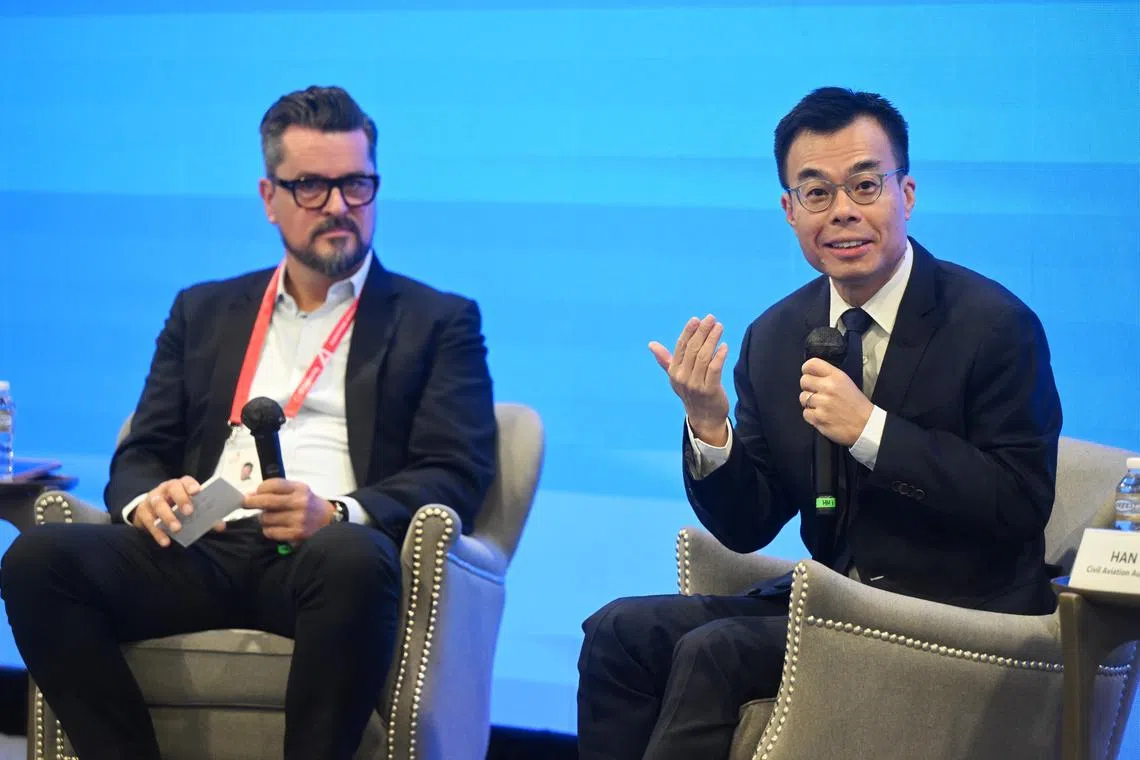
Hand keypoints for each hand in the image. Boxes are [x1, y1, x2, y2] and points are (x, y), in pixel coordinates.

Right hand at [131, 476, 224, 546]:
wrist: (150, 512)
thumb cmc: (176, 508)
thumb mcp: (189, 508)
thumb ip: (206, 516)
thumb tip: (221, 526)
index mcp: (180, 485)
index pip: (185, 481)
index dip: (191, 485)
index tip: (197, 492)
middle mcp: (165, 489)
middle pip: (172, 488)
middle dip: (181, 499)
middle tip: (189, 512)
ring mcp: (152, 499)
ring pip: (158, 504)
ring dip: (168, 516)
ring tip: (177, 529)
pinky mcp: (142, 512)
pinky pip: (148, 521)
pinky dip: (157, 532)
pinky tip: (166, 541)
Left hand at [244, 479, 334, 542]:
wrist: (329, 521)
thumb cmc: (309, 504)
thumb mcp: (299, 491)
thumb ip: (278, 490)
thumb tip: (251, 495)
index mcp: (300, 489)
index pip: (273, 484)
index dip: (259, 489)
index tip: (254, 493)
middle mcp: (300, 502)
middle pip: (266, 501)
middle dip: (251, 502)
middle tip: (244, 503)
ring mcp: (298, 519)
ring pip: (266, 518)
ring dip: (263, 519)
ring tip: (271, 518)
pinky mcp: (296, 534)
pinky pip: (271, 532)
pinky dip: (269, 530)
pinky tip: (276, 528)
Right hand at [649, 314, 729, 445]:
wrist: (704, 418)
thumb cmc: (691, 393)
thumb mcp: (676, 377)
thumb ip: (665, 359)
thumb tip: (651, 344)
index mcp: (674, 372)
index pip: (681, 347)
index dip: (688, 332)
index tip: (697, 319)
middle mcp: (682, 377)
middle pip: (693, 349)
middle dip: (702, 332)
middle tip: (711, 319)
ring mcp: (695, 385)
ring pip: (704, 357)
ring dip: (712, 339)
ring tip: (719, 327)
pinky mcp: (709, 390)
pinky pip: (714, 369)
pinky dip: (719, 356)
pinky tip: (724, 346)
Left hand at [799, 358, 873, 446]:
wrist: (866, 426)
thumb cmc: (857, 406)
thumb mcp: (846, 383)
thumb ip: (829, 376)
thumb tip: (812, 375)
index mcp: (836, 377)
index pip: (811, 364)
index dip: (807, 369)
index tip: (808, 374)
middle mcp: (828, 388)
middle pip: (804, 381)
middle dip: (808, 387)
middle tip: (817, 393)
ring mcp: (823, 404)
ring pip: (803, 398)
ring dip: (809, 402)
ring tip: (822, 406)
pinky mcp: (819, 418)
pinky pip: (805, 413)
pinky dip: (812, 416)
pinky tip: (822, 415)